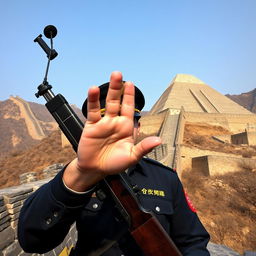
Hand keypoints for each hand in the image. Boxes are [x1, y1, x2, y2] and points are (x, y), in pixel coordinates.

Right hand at [63, 71, 160, 190]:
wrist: (95, 170)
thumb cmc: (115, 164)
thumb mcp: (131, 157)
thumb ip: (143, 147)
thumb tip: (159, 140)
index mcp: (126, 127)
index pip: (129, 108)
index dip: (130, 96)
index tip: (131, 84)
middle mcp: (115, 122)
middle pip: (118, 102)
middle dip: (118, 88)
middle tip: (119, 74)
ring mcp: (103, 123)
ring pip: (106, 103)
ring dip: (109, 90)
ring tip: (111, 78)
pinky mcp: (92, 126)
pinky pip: (92, 111)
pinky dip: (92, 101)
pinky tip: (93, 90)